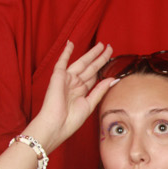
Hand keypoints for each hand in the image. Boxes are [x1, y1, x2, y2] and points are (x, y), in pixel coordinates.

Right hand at [28, 40, 117, 154]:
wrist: (56, 125)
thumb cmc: (70, 120)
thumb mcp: (89, 104)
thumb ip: (100, 91)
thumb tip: (112, 79)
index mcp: (81, 92)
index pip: (94, 76)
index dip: (103, 68)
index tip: (111, 59)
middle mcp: (75, 84)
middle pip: (90, 67)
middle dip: (100, 58)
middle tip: (109, 47)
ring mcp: (67, 79)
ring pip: (82, 63)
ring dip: (91, 53)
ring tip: (101, 45)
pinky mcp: (58, 77)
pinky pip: (62, 62)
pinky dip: (66, 53)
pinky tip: (70, 43)